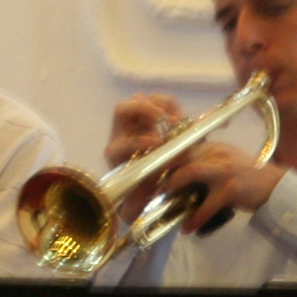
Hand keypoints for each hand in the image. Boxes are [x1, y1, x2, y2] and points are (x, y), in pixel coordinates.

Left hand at [103, 94, 184, 222]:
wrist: (144, 188)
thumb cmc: (142, 193)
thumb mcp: (145, 197)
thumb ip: (153, 189)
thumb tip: (159, 184)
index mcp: (115, 156)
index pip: (120, 144)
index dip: (138, 142)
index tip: (157, 144)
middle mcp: (120, 136)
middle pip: (122, 110)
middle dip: (142, 110)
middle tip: (162, 119)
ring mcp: (133, 124)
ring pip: (139, 100)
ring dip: (158, 105)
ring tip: (175, 119)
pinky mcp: (148, 117)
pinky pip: (156, 101)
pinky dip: (170, 104)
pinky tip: (180, 117)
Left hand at [154, 140, 284, 233]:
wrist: (275, 186)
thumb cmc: (248, 175)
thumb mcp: (226, 160)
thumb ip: (205, 161)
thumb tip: (178, 172)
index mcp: (214, 146)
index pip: (183, 147)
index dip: (164, 158)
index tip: (150, 169)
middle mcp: (218, 153)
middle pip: (182, 156)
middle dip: (162, 170)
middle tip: (151, 186)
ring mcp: (224, 170)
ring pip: (190, 173)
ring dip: (173, 186)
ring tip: (164, 200)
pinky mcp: (231, 189)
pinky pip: (207, 205)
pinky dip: (195, 218)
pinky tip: (187, 228)